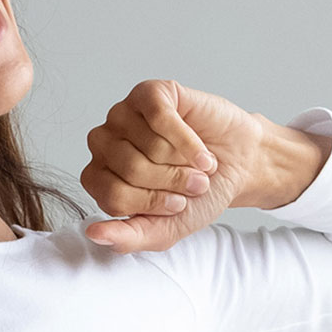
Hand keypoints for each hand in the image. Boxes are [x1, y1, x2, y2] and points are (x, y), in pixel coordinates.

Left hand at [80, 79, 312, 253]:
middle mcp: (105, 143)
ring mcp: (124, 114)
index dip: (151, 203)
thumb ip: (129, 237)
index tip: (177, 205)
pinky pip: (161, 118)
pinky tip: (202, 153)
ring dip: (183, 162)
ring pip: (147, 144)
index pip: (111, 195)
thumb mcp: (166, 228)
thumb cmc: (198, 192)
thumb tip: (93, 234)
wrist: (238, 165)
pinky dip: (188, 142)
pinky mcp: (149, 93)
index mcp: (102, 176)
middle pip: (128, 169)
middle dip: (171, 182)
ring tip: (197, 165)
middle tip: (193, 183)